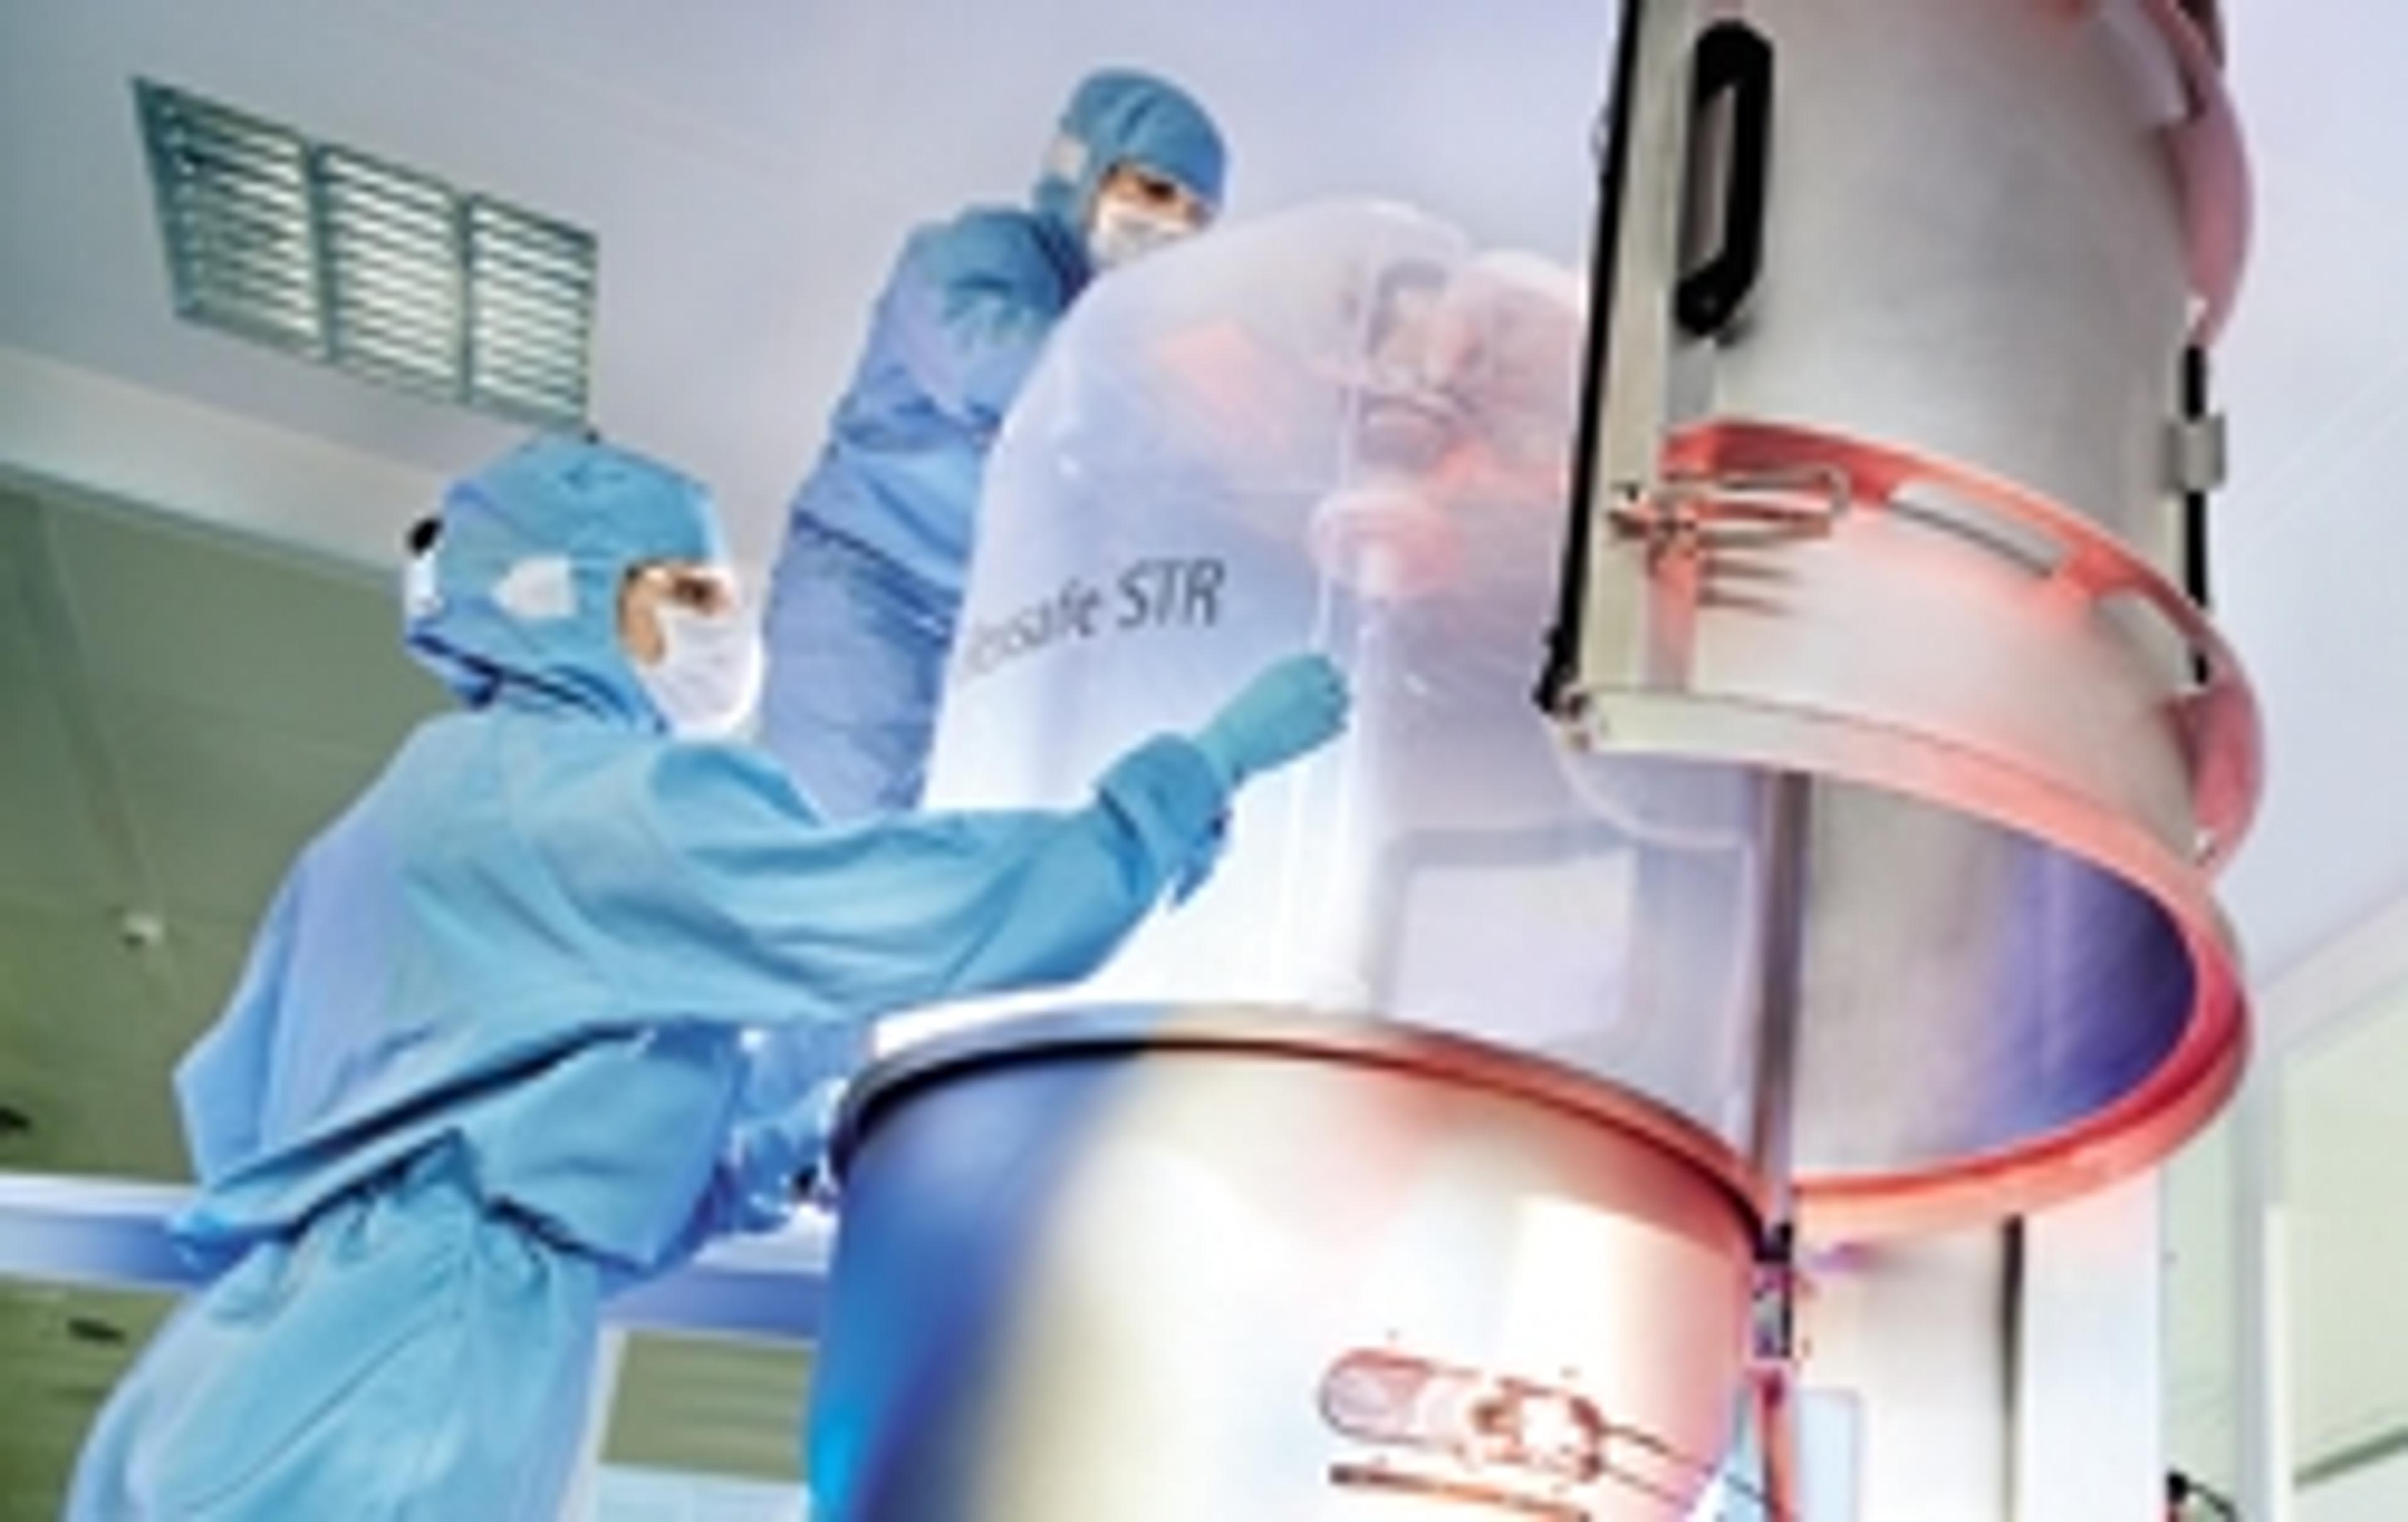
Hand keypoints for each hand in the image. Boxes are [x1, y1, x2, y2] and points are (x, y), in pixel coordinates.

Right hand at [1194, 653, 1349, 787]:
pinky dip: (1336, 726)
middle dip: (1335, 686)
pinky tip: (1325, 729)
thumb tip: (1306, 683)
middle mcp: (1310, 683)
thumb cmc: (1244, 716)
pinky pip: (1342, 724)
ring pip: (1345, 700)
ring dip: (1339, 705)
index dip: (1323, 671)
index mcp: (1294, 667)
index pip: (1322, 661)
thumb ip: (1290, 679)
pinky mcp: (1322, 731)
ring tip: (1328, 713)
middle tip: (1330, 695)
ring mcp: (1319, 706)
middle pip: (1339, 678)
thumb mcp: (1266, 684)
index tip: (1323, 678)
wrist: (1237, 740)